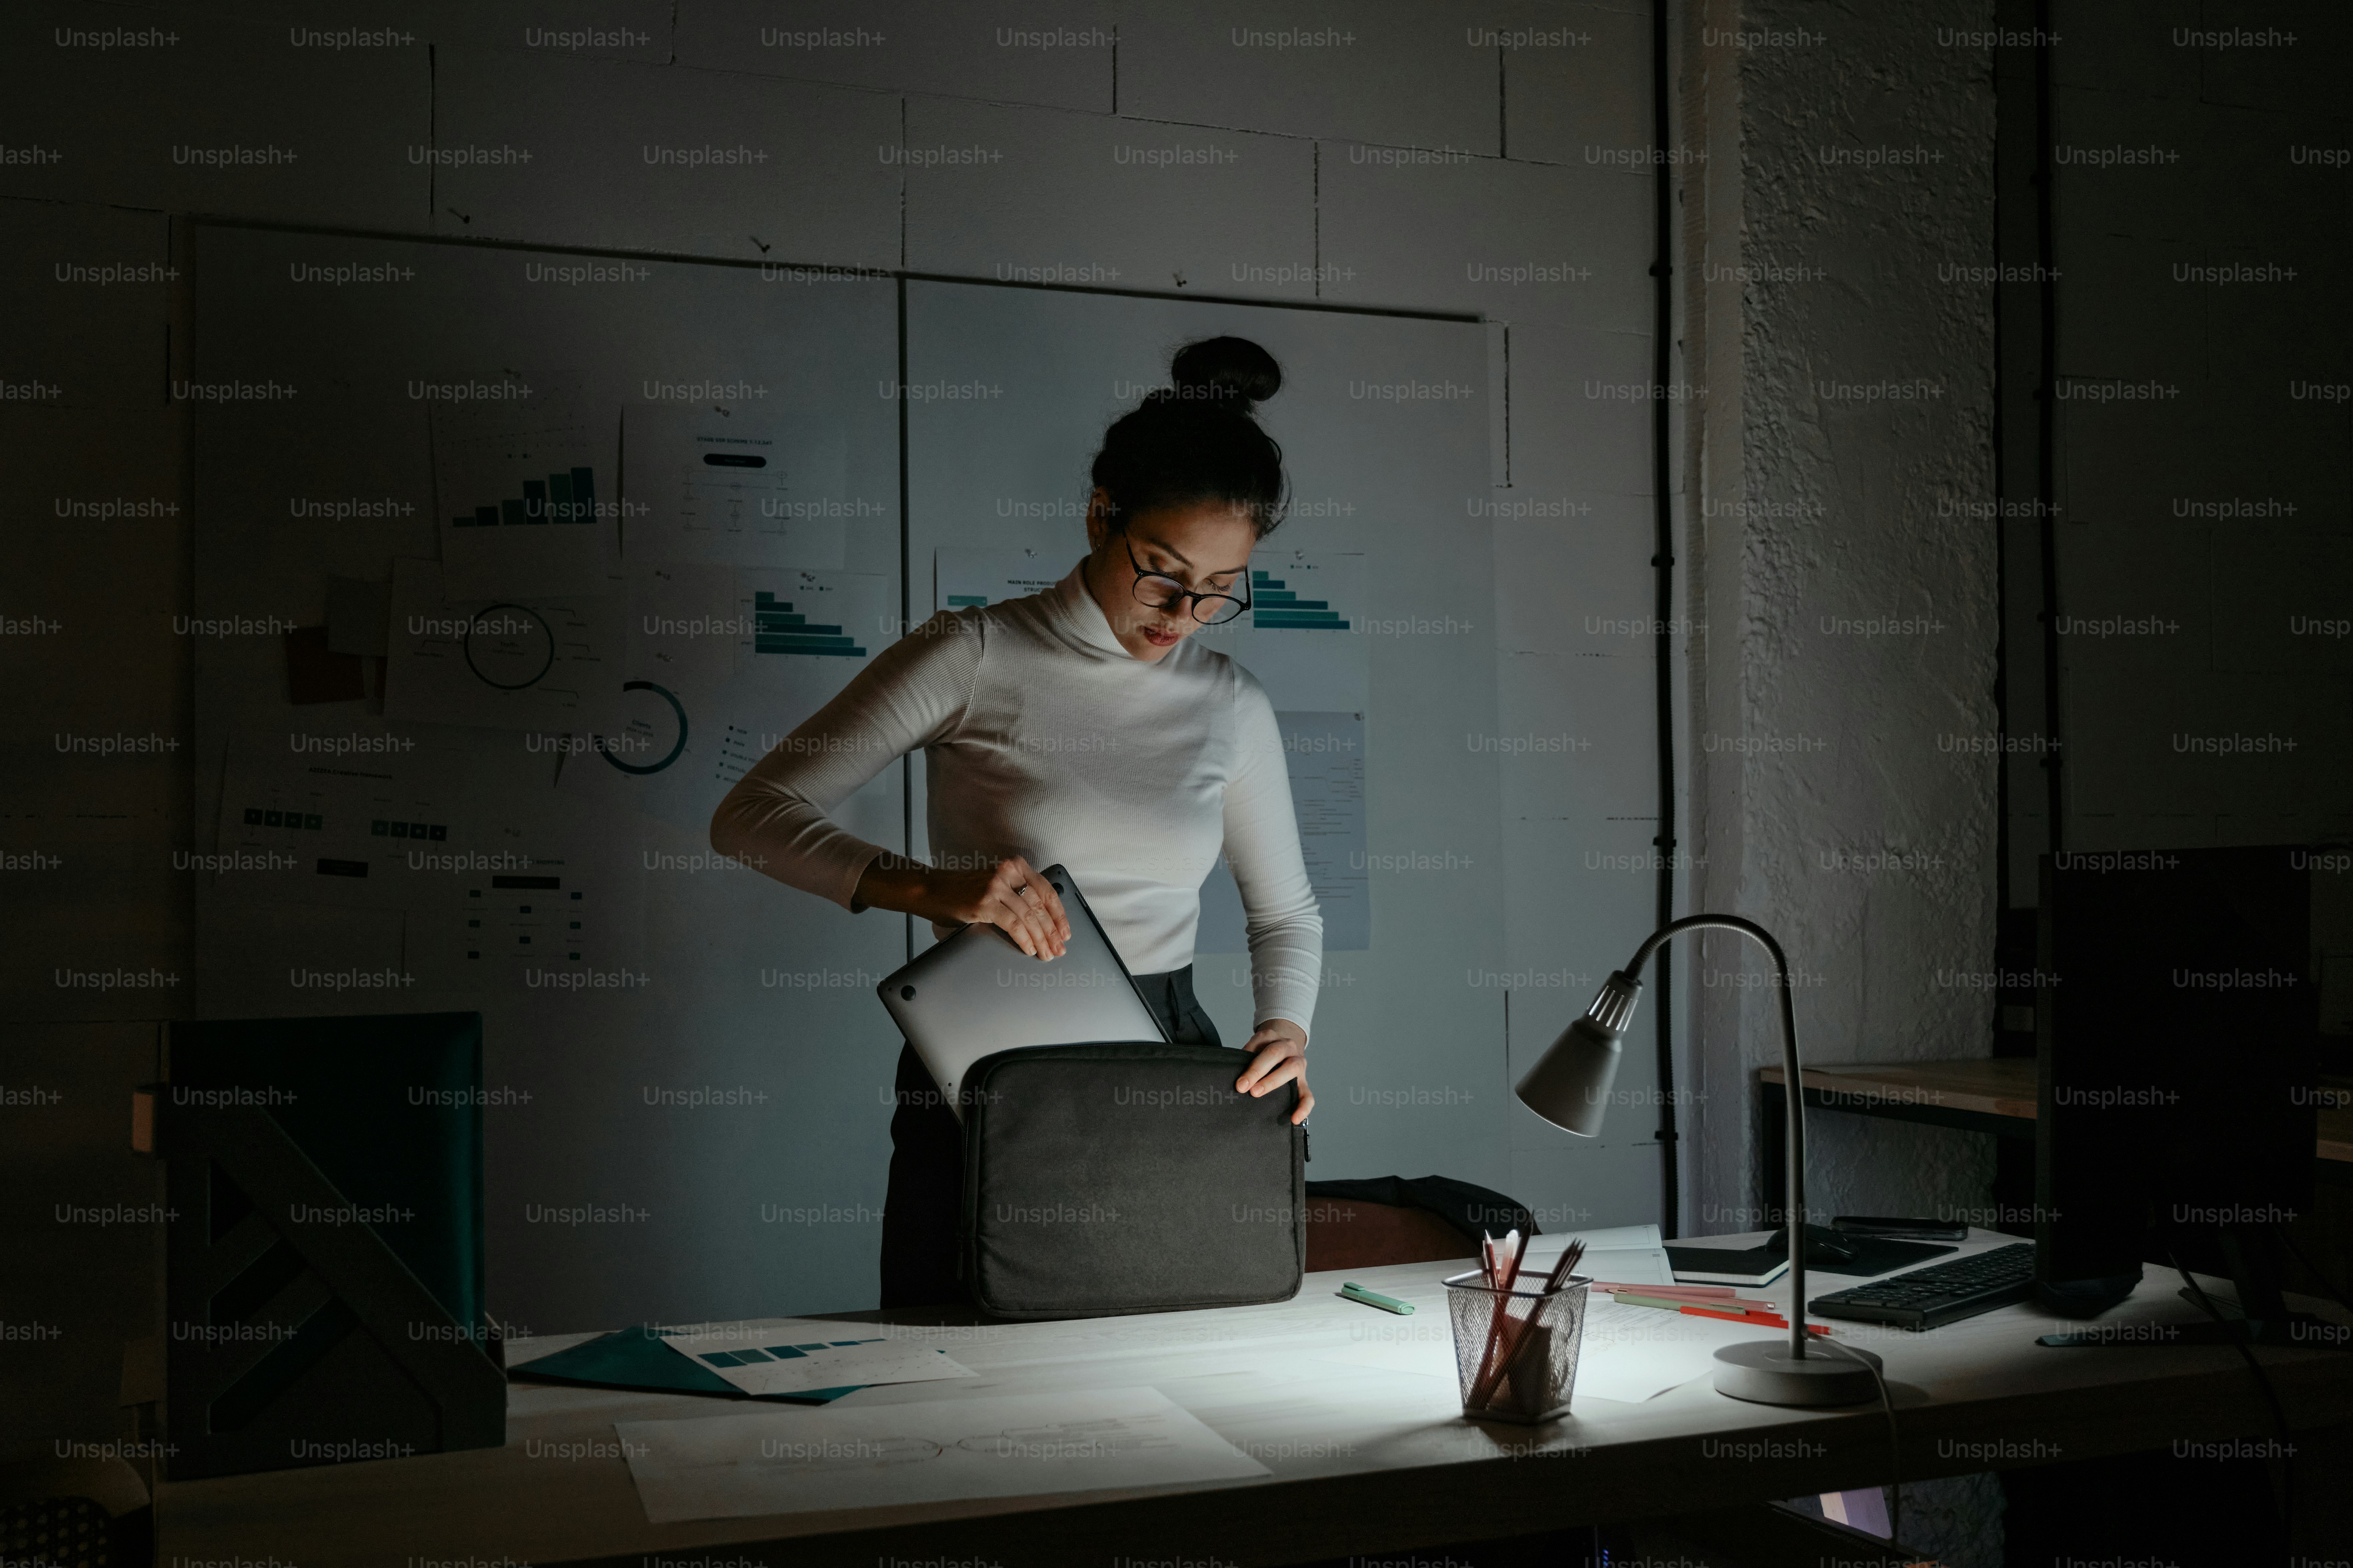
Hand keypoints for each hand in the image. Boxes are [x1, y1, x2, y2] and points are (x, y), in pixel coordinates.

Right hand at [854, 853, 1069, 959]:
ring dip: (1041, 939)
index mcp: (1014, 866)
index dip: (1059, 914)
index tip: (1065, 931)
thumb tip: (1042, 919)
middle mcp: (1007, 872)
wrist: (930, 889)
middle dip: (1052, 931)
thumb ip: (1016, 893)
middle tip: (1059, 949)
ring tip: (1047, 954)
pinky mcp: (985, 903)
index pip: (1046, 890)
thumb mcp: (995, 884)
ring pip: (1029, 917)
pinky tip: (1029, 949)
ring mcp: (996, 887)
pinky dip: (1024, 939)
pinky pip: (1013, 924)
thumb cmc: (962, 890)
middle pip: (1040, 906)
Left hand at [1235, 1018, 1311, 1123]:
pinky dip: (1303, 1108)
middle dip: (1258, 1071)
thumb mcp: (1253, 1049)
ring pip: (1292, 1069)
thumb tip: (1231, 1078)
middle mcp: (1288, 1047)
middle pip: (1275, 1054)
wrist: (1285, 1046)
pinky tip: (1294, 1119)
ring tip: (1257, 1094)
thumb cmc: (1262, 1053)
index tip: (1240, 1083)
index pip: (1261, 1046)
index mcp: (1272, 1037)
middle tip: (1243, 1087)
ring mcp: (1299, 1064)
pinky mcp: (1304, 1082)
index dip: (1251, 1066)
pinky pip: (1308, 1095)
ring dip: (1273, 1081)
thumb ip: (1244, 1059)